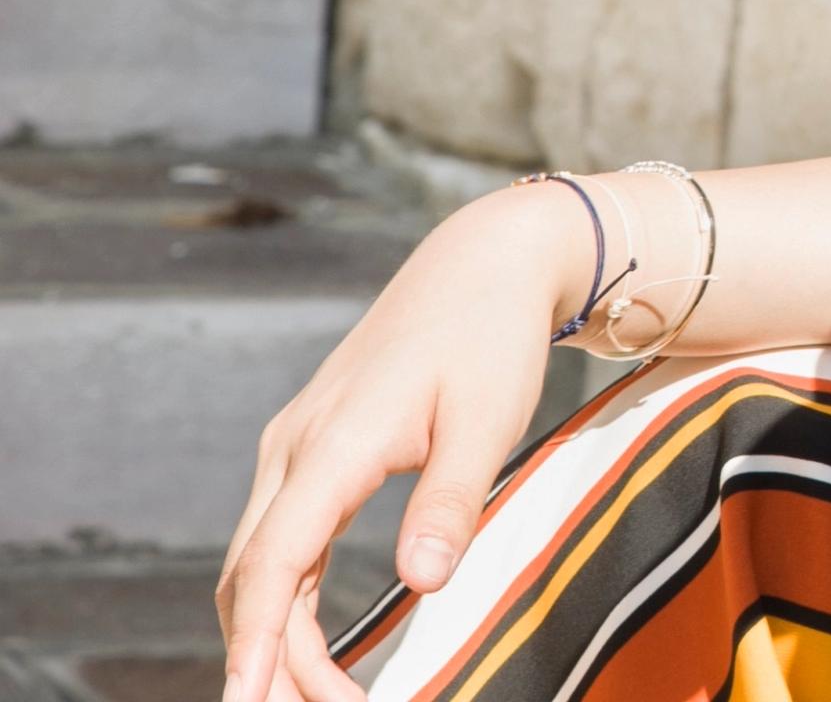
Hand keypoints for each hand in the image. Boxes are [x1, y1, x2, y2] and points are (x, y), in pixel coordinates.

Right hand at [220, 186, 577, 701]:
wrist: (483, 263)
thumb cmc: (491, 336)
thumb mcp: (489, 420)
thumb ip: (451, 502)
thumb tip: (422, 583)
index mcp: (332, 443)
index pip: (272, 562)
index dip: (256, 640)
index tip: (248, 700)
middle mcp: (294, 448)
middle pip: (253, 576)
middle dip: (267, 657)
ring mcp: (295, 448)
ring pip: (259, 561)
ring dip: (274, 633)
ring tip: (311, 697)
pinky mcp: (312, 450)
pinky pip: (280, 538)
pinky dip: (285, 597)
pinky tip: (303, 642)